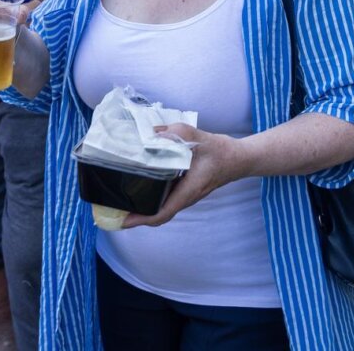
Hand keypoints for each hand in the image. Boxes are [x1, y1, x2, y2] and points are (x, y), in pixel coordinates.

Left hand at [121, 124, 247, 227]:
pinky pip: (166, 198)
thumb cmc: (221, 151)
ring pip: (162, 207)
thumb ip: (174, 132)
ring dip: (143, 208)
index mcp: (187, 191)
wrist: (239, 158)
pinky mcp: (186, 189)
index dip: (140, 220)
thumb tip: (150, 133)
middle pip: (158, 214)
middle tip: (114, 210)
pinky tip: (141, 185)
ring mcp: (186, 195)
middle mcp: (185, 197)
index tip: (122, 221)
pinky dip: (152, 197)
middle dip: (136, 216)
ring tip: (123, 200)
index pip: (161, 213)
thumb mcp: (198, 137)